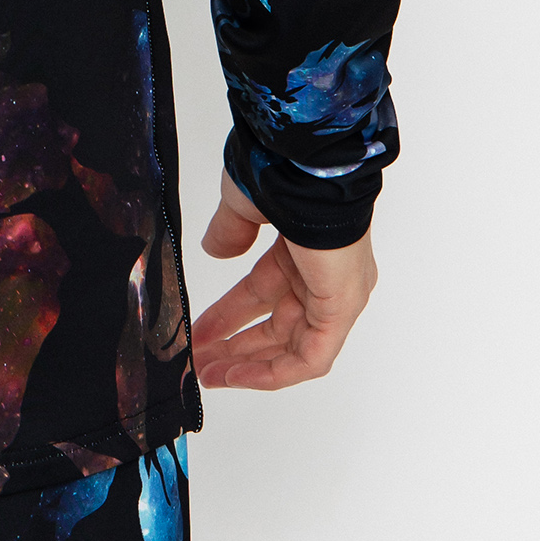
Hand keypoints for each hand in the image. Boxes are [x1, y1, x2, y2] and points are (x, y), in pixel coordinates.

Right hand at [190, 171, 377, 390]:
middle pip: (276, 326)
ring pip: (291, 348)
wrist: (310, 164)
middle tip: (199, 363)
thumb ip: (230, 232)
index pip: (263, 293)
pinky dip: (274, 372)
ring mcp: (336, 295)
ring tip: (208, 376)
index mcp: (303, 246)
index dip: (228, 316)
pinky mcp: (341, 310)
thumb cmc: (282, 173)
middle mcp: (324, 275)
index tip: (198, 332)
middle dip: (235, 346)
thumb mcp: (244, 206)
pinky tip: (236, 376)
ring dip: (248, 365)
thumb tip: (216, 251)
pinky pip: (310, 357)